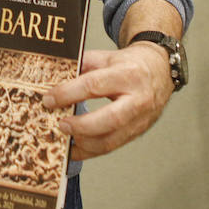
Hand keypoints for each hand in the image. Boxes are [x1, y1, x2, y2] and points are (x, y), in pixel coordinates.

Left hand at [42, 41, 173, 161]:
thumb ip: (81, 66)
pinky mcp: (138, 132)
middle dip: (80, 126)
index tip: (49, 99)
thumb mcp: (106, 57)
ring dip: (84, 143)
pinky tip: (76, 148)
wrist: (159, 70)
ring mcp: (140, 119)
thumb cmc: (130, 64)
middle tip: (60, 124)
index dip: (68, 94)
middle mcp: (138, 99)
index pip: (94, 85)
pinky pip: (113, 146)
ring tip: (65, 138)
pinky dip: (92, 150)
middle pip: (109, 119)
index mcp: (128, 74)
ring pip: (111, 140)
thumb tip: (53, 79)